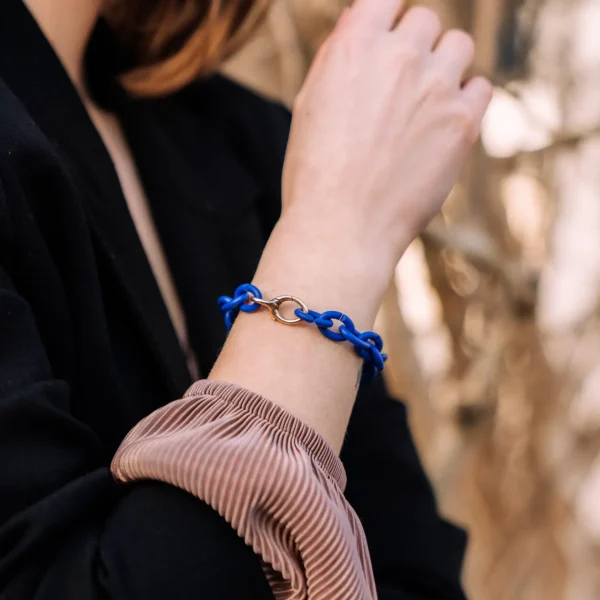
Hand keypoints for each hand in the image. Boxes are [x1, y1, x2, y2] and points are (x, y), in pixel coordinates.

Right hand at [282, 0, 492, 279]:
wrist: (341, 228)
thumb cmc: (315, 173)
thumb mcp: (309, 105)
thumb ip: (337, 57)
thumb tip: (357, 21)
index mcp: (354, 45)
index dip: (386, 19)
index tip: (386, 40)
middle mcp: (399, 56)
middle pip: (425, 20)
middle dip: (414, 46)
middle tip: (401, 85)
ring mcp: (436, 87)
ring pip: (458, 46)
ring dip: (443, 66)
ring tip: (424, 105)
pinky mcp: (463, 122)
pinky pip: (481, 87)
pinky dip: (465, 99)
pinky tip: (443, 125)